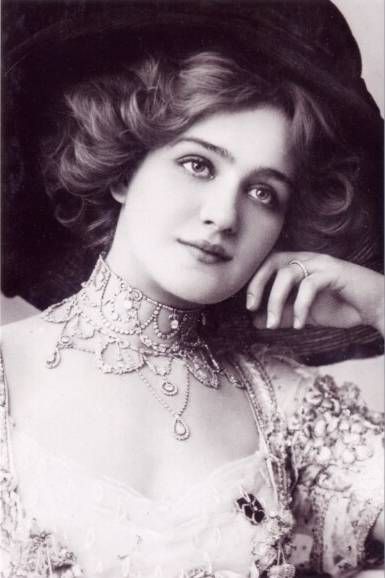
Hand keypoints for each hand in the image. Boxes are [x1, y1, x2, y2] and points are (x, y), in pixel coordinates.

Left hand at [246, 252, 383, 335]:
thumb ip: (281, 315)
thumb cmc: (341, 306)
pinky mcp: (335, 272)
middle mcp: (308, 259)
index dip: (254, 281)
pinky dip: (300, 307)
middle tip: (251, 307)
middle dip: (258, 284)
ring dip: (276, 300)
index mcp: (299, 264)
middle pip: (273, 261)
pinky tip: (299, 324)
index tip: (248, 305)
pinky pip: (309, 286)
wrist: (376, 307)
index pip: (268, 263)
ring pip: (288, 274)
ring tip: (274, 324)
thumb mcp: (304, 314)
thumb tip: (255, 321)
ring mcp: (321, 264)